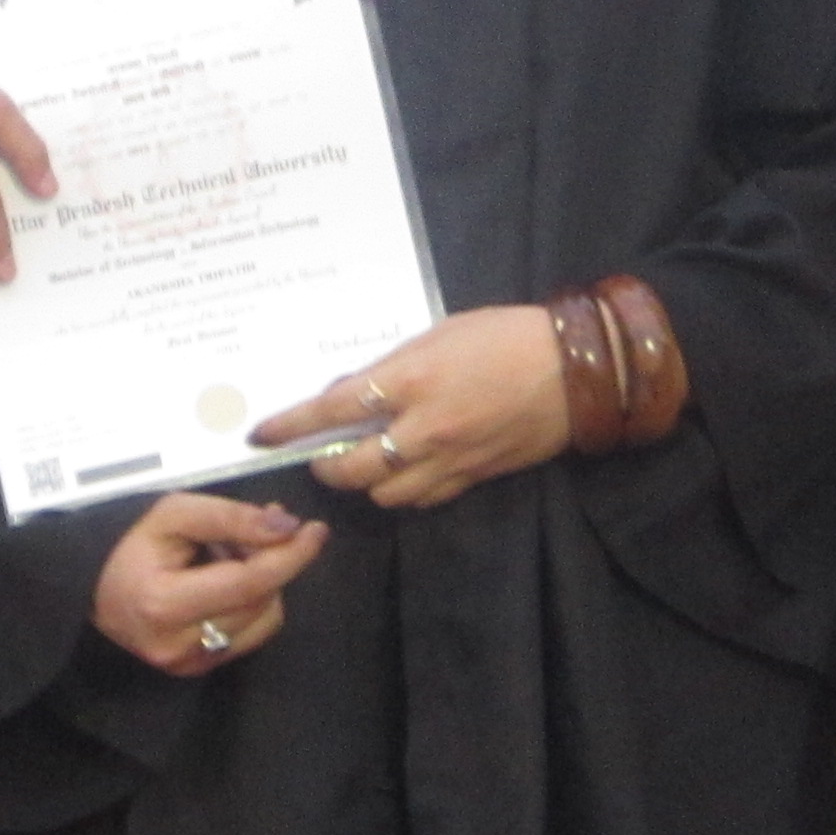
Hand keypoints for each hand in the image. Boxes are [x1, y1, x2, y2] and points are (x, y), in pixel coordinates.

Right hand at [90, 492, 327, 673]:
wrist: (89, 587)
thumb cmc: (127, 544)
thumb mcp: (172, 514)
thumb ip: (230, 517)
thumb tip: (287, 526)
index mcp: (165, 604)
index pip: (248, 583)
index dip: (289, 556)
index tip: (316, 530)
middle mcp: (179, 645)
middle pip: (260, 601)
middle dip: (270, 560)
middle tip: (251, 530)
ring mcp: (188, 665)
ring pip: (263, 620)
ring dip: (262, 583)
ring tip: (227, 558)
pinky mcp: (197, 670)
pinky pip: (249, 635)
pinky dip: (251, 604)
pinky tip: (225, 584)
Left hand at [247, 307, 567, 512]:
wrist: (575, 369)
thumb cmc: (506, 335)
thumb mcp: (438, 334)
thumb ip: (391, 366)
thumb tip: (349, 390)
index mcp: (410, 379)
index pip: (332, 410)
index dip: (290, 425)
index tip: (260, 434)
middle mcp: (423, 427)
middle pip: (350, 468)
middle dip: (325, 464)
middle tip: (321, 451)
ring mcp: (449, 459)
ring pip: (383, 493)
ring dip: (364, 481)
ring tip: (362, 461)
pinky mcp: (472, 478)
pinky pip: (421, 499)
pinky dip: (403, 491)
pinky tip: (403, 472)